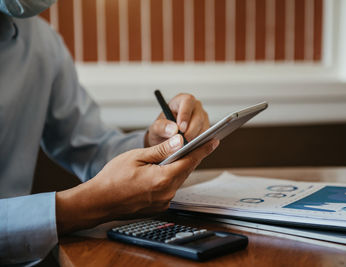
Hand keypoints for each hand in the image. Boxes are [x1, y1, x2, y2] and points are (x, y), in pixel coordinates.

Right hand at [55, 135, 218, 234]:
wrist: (98, 202)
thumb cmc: (113, 178)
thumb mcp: (136, 157)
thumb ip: (161, 150)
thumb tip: (180, 141)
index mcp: (162, 179)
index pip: (189, 161)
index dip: (202, 150)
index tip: (214, 141)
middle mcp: (166, 193)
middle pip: (185, 171)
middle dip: (193, 156)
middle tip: (202, 143)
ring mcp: (163, 202)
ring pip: (178, 179)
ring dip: (181, 167)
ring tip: (184, 153)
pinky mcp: (158, 206)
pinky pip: (170, 188)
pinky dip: (172, 177)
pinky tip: (167, 169)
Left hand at [145, 93, 209, 146]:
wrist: (164, 140)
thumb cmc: (161, 130)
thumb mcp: (155, 128)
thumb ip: (162, 127)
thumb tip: (174, 129)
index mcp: (180, 101)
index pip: (187, 101)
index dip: (185, 114)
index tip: (181, 128)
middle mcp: (194, 107)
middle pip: (199, 116)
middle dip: (191, 131)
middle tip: (183, 142)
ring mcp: (202, 118)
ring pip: (204, 127)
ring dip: (196, 139)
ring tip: (185, 148)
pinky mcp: (206, 129)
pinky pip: (207, 136)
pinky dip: (200, 143)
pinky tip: (191, 149)